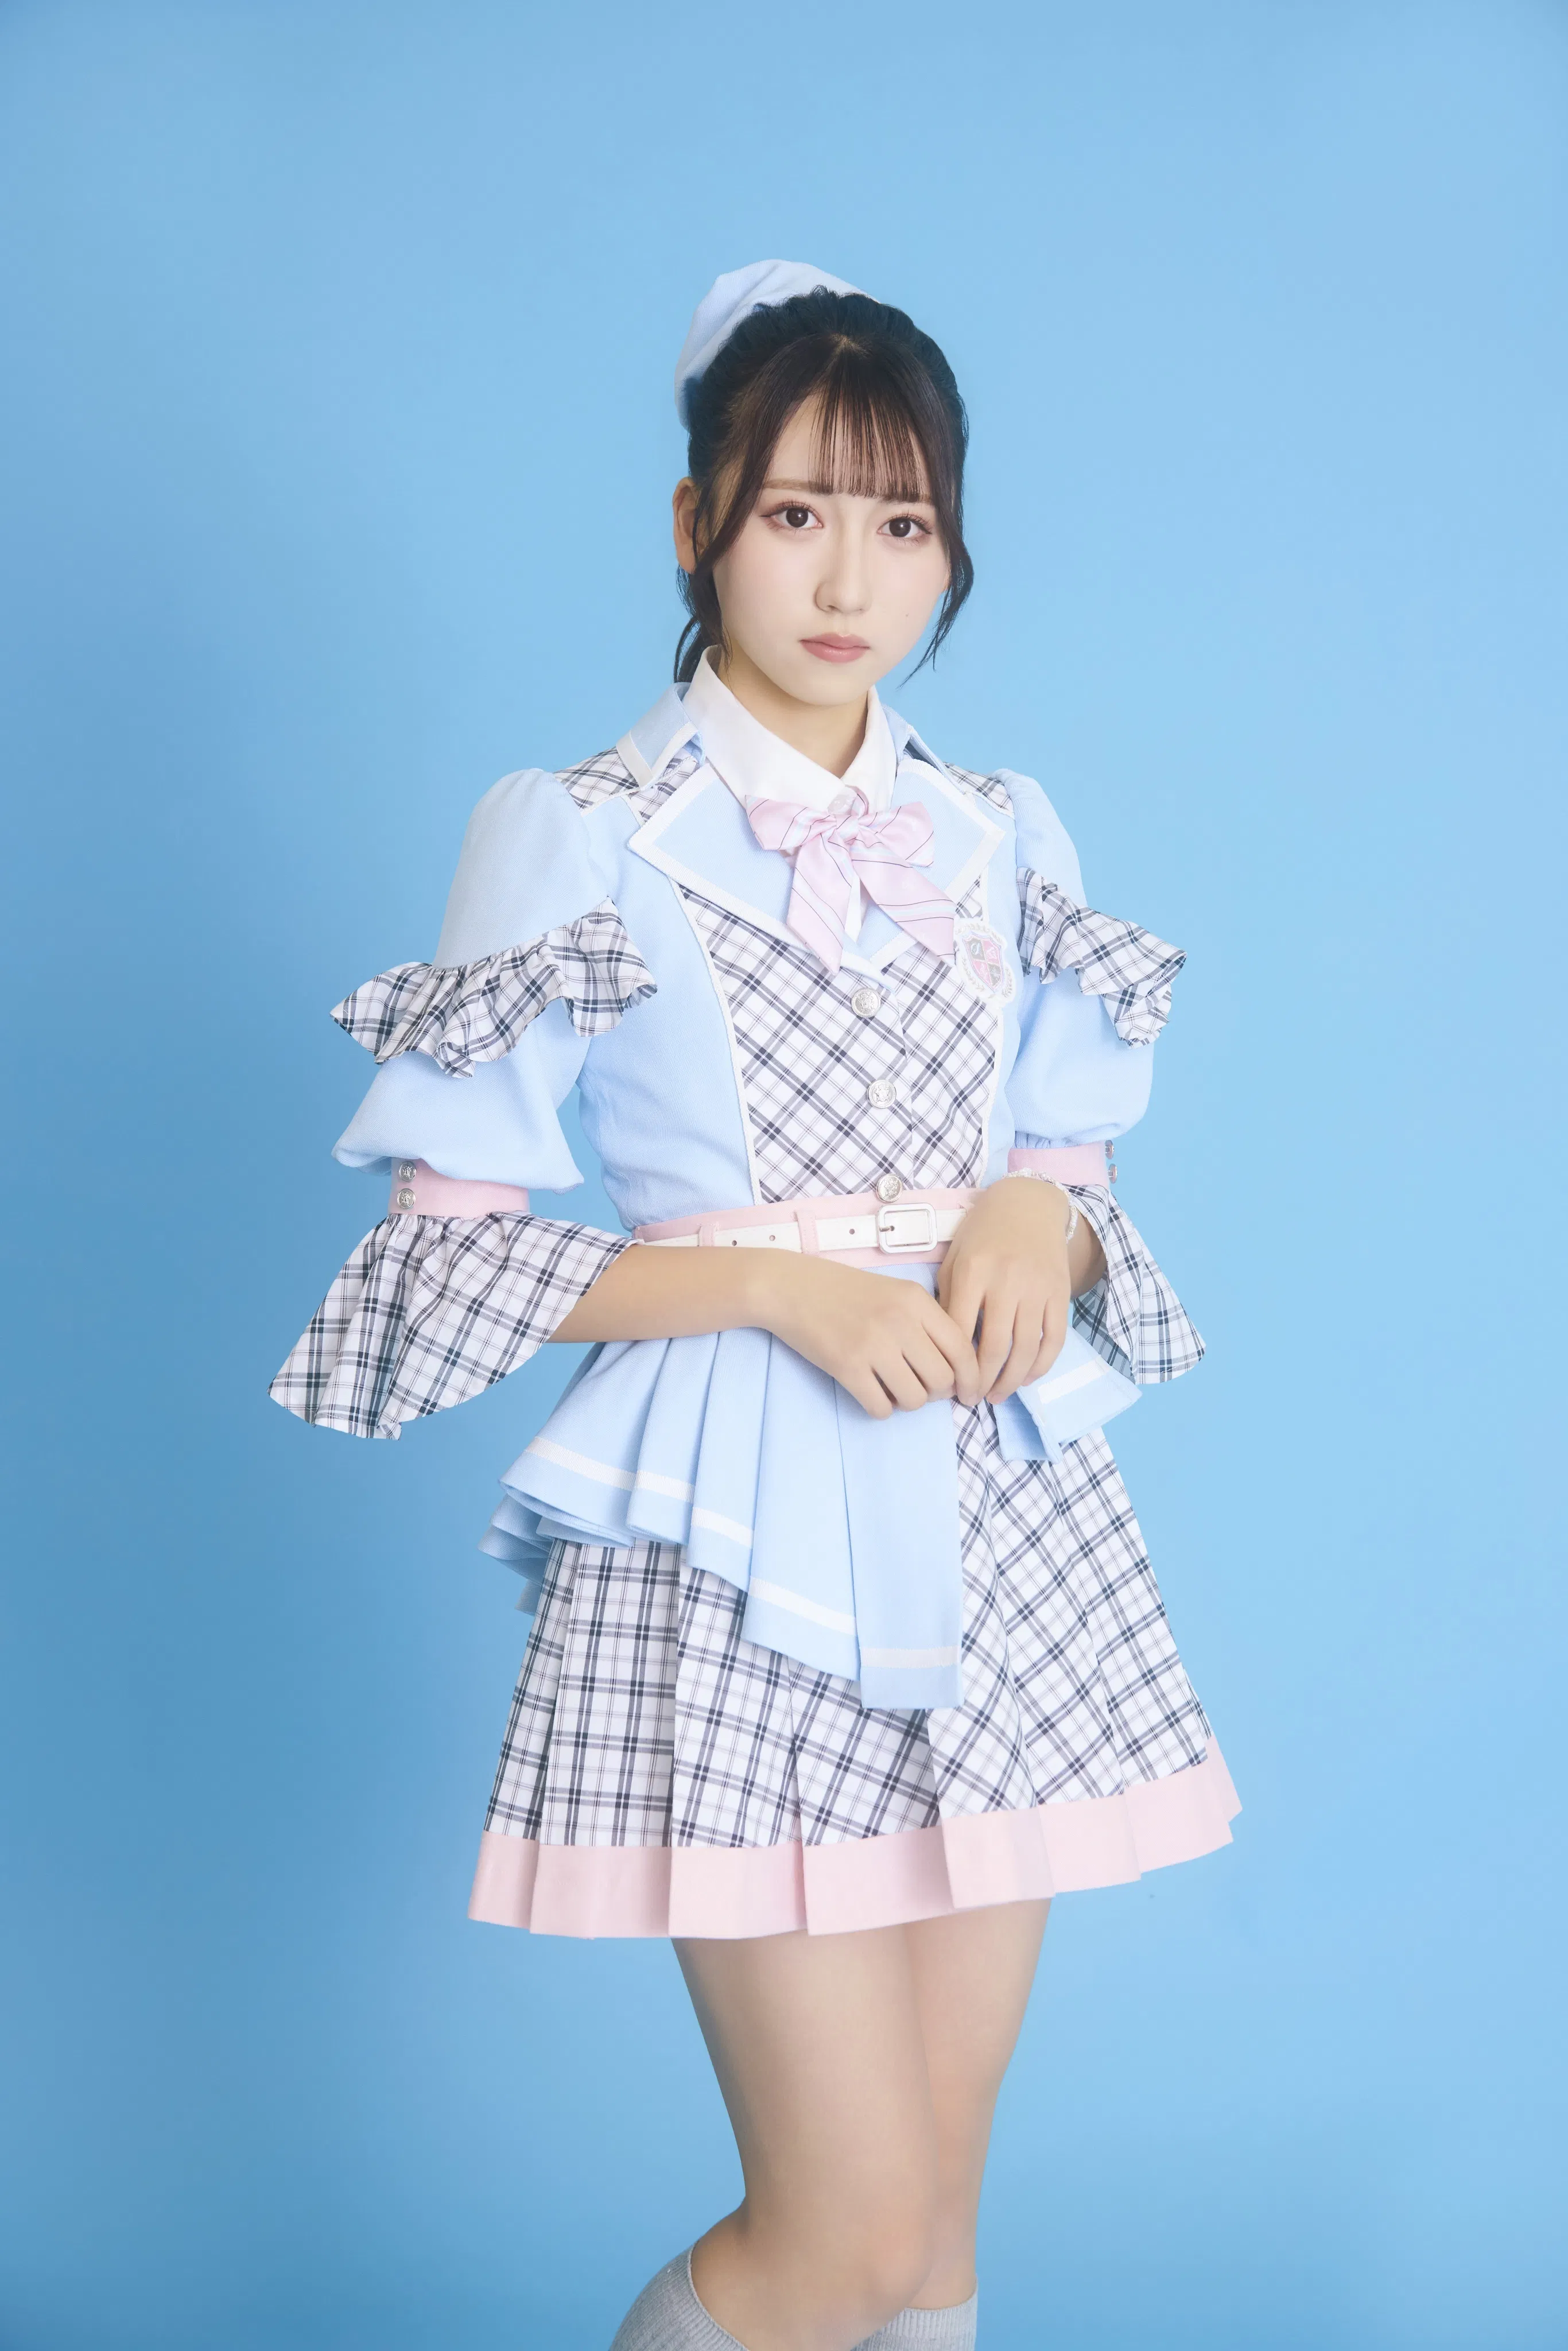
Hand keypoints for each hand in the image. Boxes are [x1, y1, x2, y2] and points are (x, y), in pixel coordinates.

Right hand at [756, 1254, 981, 1419]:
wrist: (790, 1287)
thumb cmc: (844, 1291)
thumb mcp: (894, 1293)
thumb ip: (926, 1322)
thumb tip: (955, 1370)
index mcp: (916, 1300)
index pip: (962, 1349)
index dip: (972, 1379)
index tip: (969, 1394)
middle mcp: (899, 1321)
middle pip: (942, 1379)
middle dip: (937, 1393)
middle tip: (922, 1388)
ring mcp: (872, 1345)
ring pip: (914, 1399)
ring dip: (908, 1402)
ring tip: (893, 1387)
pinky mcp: (846, 1366)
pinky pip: (881, 1407)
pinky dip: (881, 1407)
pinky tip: (871, 1391)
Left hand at [938, 1179, 1079, 1404]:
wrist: (1027, 1205)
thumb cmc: (982, 1235)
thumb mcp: (954, 1260)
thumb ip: (948, 1300)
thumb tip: (942, 1348)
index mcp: (972, 1272)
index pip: (959, 1332)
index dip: (953, 1365)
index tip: (948, 1385)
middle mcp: (1006, 1281)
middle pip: (993, 1348)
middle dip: (981, 1382)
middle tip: (972, 1399)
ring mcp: (1036, 1288)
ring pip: (1025, 1349)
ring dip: (1010, 1381)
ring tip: (997, 1396)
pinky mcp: (1059, 1293)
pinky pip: (1053, 1339)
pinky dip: (1041, 1365)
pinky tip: (1026, 1378)